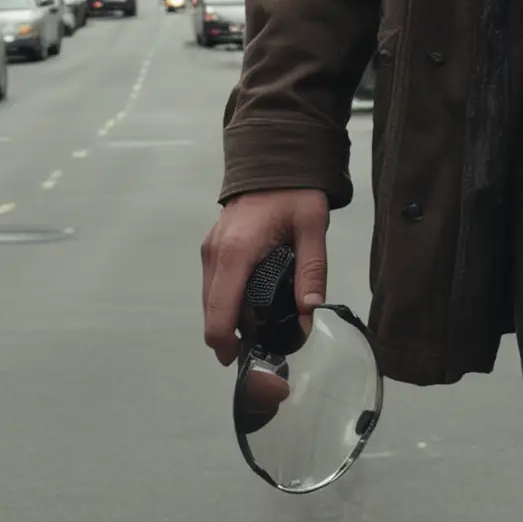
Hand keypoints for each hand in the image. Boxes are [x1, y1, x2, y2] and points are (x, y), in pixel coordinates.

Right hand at [200, 188, 329, 380]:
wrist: (273, 161)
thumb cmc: (294, 192)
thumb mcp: (312, 227)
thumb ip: (312, 270)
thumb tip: (309, 311)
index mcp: (236, 252)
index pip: (219, 310)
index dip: (225, 343)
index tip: (242, 361)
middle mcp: (214, 254)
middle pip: (211, 311)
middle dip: (232, 336)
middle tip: (266, 349)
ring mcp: (210, 251)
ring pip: (211, 301)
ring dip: (231, 320)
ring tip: (265, 329)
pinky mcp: (212, 249)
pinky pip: (215, 287)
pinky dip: (229, 302)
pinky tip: (257, 306)